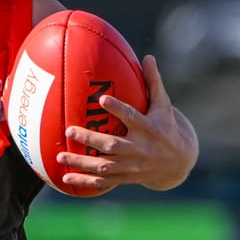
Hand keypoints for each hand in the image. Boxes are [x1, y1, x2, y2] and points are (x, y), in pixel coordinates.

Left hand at [53, 55, 198, 194]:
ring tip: (60, 156)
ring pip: (104, 167)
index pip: (133, 117)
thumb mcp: (164, 105)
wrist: (178, 161)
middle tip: (70, 130)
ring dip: (81, 163)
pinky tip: (66, 178)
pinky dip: (85, 182)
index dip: (118, 109)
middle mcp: (140, 149)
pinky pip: (104, 182)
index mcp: (150, 128)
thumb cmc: (167, 126)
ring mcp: (133, 166)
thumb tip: (147, 57)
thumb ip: (153, 82)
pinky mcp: (127, 178)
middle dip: (91, 140)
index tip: (101, 100)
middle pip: (113, 146)